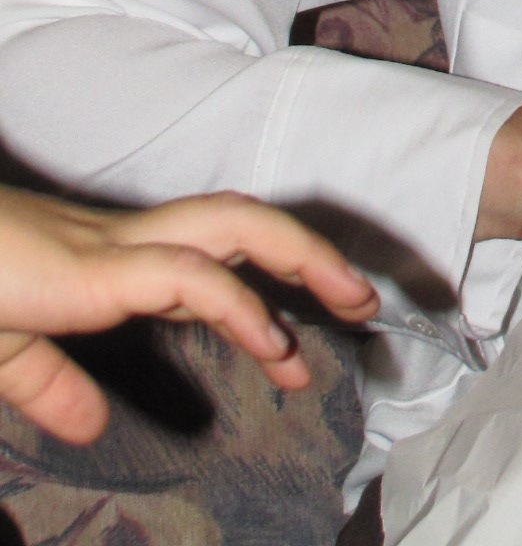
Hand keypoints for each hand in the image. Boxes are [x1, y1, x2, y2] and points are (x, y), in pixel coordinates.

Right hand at [0, 187, 378, 446]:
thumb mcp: (9, 349)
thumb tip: (89, 423)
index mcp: (110, 259)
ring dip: (300, 258)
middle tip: (362, 301)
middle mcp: (125, 240)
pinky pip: (185, 274)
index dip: (266, 286)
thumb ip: (50, 383)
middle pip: (241, 222)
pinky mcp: (93, 269)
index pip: (211, 254)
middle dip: (309, 254)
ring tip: (348, 302)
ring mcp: (112, 247)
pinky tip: (269, 336)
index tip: (303, 339)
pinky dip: (237, 301)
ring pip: (233, 225)